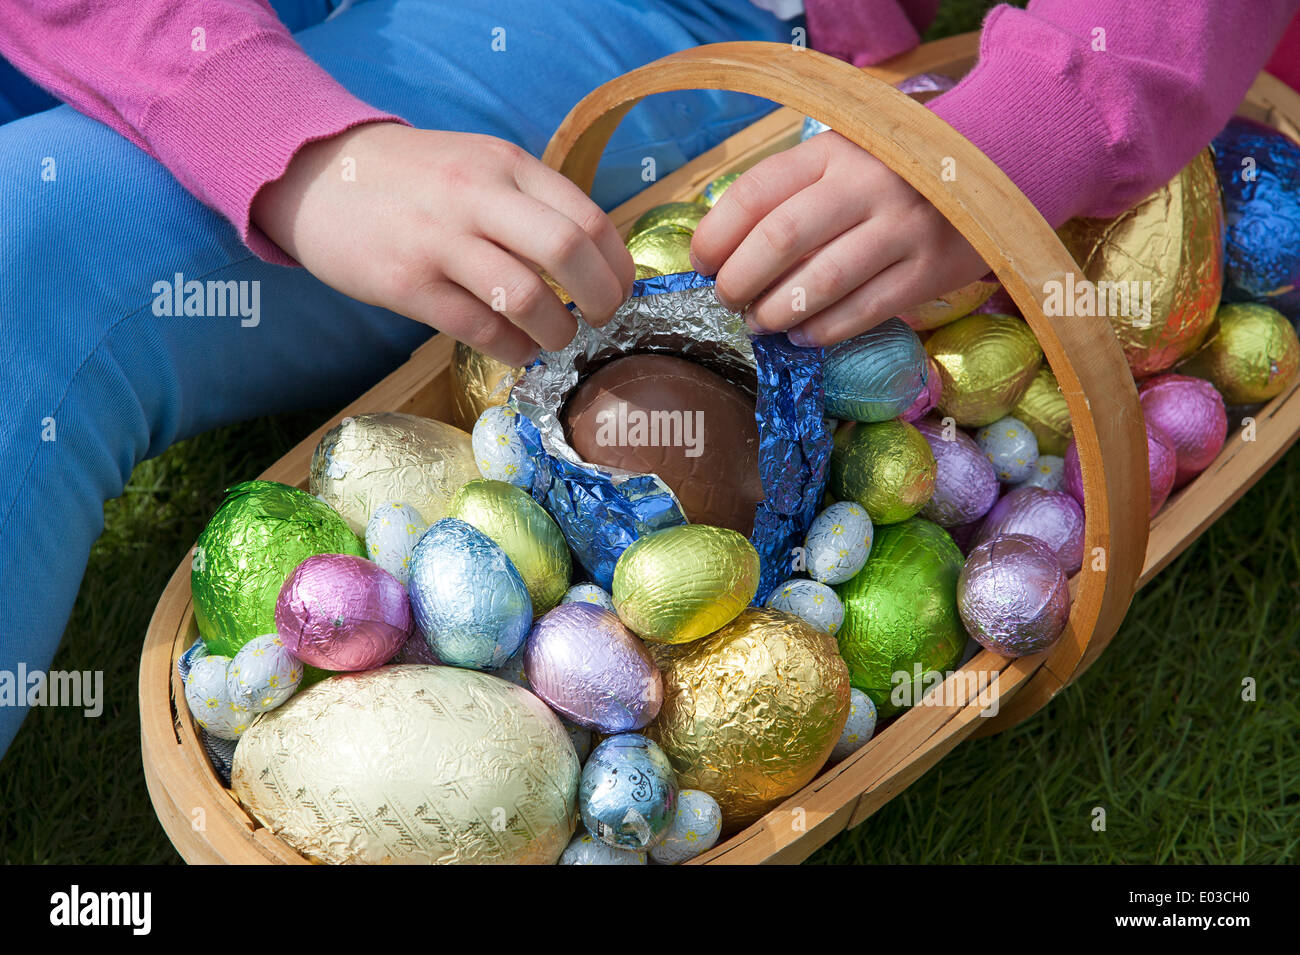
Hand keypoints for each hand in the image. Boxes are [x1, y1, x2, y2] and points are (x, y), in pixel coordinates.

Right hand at [252, 123, 634, 365]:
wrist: (316, 174)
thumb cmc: (413, 179)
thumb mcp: (478, 165)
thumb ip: (530, 201)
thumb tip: (593, 261)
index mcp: (506, 164)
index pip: (587, 218)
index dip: (617, 266)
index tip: (620, 291)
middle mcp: (477, 196)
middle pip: (567, 251)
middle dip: (600, 299)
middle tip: (602, 321)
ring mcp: (439, 240)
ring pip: (526, 296)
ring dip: (557, 332)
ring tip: (557, 339)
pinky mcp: (407, 283)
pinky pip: (479, 328)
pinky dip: (513, 349)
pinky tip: (519, 352)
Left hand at [690, 131, 988, 346]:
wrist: (995, 165)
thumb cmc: (894, 170)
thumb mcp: (843, 157)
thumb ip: (792, 191)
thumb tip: (722, 248)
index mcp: (833, 152)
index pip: (756, 192)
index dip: (717, 234)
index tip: (702, 263)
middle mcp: (865, 186)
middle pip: (780, 240)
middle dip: (740, 281)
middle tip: (728, 300)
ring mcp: (901, 229)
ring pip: (821, 283)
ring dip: (777, 312)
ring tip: (759, 323)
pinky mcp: (929, 271)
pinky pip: (864, 311)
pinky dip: (822, 331)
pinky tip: (801, 335)